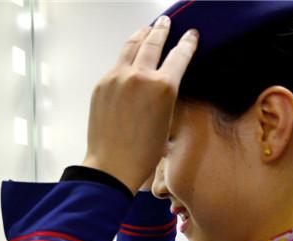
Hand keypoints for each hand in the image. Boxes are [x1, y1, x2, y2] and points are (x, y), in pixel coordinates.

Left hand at [82, 16, 197, 194]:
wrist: (112, 165)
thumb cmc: (142, 152)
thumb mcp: (167, 119)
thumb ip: (165, 93)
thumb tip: (162, 78)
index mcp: (163, 86)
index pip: (180, 54)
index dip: (187, 43)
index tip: (191, 35)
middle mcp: (139, 77)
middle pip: (153, 42)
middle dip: (162, 30)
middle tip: (166, 22)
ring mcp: (117, 78)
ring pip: (131, 46)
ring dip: (141, 35)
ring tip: (147, 29)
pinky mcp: (102, 85)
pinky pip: (117, 64)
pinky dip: (126, 56)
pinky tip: (129, 56)